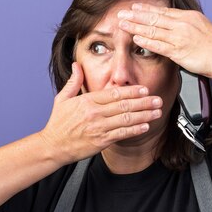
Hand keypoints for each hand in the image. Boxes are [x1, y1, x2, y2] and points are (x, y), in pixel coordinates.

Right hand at [39, 62, 162, 163]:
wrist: (53, 146)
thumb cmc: (58, 124)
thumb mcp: (62, 99)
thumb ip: (73, 81)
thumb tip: (76, 65)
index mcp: (87, 101)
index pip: (114, 93)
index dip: (131, 91)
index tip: (144, 89)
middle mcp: (95, 113)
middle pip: (124, 105)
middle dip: (144, 102)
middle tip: (158, 99)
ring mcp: (99, 127)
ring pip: (126, 119)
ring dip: (144, 115)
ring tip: (157, 112)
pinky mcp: (101, 141)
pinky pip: (122, 134)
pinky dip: (135, 130)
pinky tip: (145, 126)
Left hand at [117, 3, 211, 79]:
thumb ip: (209, 30)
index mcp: (190, 17)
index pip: (164, 11)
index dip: (148, 9)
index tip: (135, 7)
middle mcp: (183, 24)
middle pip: (155, 17)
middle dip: (136, 15)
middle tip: (121, 13)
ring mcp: (180, 37)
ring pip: (153, 29)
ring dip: (136, 26)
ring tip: (122, 24)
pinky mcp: (179, 51)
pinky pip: (158, 45)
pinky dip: (146, 41)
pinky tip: (136, 38)